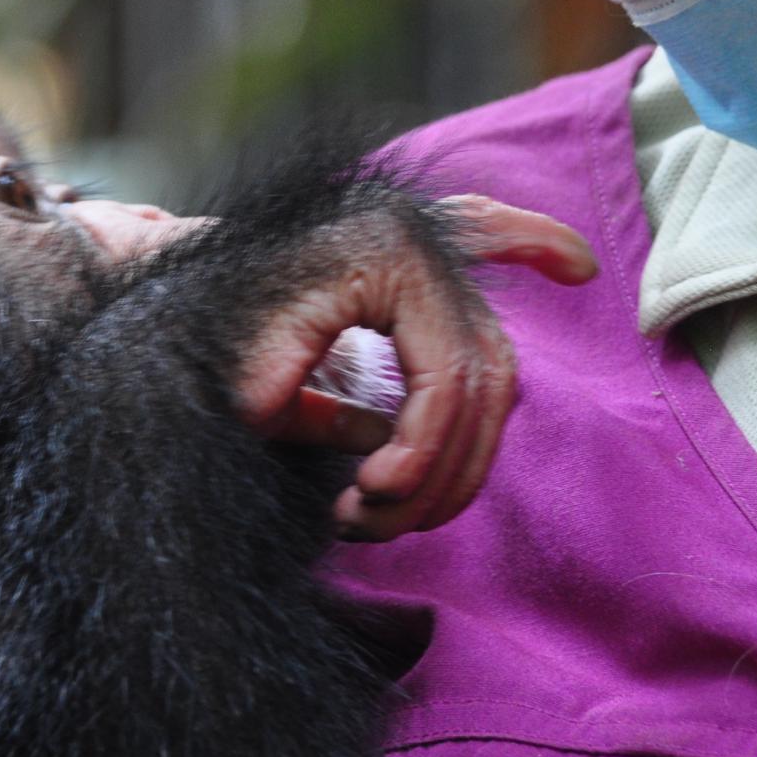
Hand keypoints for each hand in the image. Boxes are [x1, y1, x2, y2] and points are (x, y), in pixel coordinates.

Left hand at [232, 196, 596, 540]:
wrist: (182, 275)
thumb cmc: (213, 325)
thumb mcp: (246, 376)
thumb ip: (301, 411)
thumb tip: (369, 452)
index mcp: (388, 260)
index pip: (445, 378)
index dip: (420, 455)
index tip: (368, 500)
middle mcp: (422, 244)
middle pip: (483, 383)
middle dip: (444, 471)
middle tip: (380, 518)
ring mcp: (428, 248)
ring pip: (494, 368)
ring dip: (468, 446)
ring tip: (400, 501)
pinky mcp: (422, 255)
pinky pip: (494, 238)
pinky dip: (530, 242)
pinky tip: (574, 266)